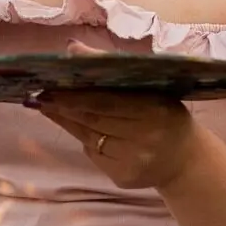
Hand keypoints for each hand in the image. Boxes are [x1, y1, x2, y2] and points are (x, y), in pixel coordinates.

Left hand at [35, 41, 198, 190]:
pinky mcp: (123, 178)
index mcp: (155, 108)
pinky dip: (84, 139)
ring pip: (90, 137)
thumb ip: (113, 67)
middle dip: (64, 106)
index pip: (106, 99)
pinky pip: (95, 155)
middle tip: (40, 95)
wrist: (185, 161)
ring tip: (47, 107)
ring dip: (66, 121)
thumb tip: (72, 48)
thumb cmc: (165, 115)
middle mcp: (146, 136)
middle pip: (94, 119)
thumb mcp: (150, 88)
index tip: (49, 84)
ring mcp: (134, 160)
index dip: (75, 93)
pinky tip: (75, 127)